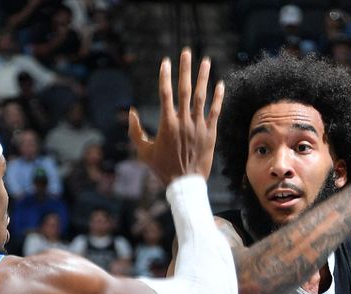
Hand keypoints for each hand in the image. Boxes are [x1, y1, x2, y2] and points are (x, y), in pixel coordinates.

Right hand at [128, 48, 223, 183]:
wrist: (185, 184)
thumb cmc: (162, 168)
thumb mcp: (143, 151)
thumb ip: (135, 131)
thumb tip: (131, 112)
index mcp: (167, 124)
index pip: (166, 94)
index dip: (165, 76)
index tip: (165, 62)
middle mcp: (184, 122)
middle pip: (184, 90)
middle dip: (185, 69)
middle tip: (186, 52)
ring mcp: (199, 127)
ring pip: (201, 97)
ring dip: (203, 77)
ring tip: (205, 61)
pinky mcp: (210, 133)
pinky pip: (215, 112)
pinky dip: (218, 97)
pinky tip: (220, 84)